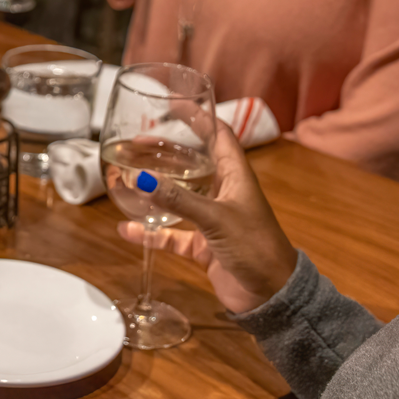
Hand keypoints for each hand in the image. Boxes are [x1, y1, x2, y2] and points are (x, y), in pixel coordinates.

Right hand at [111, 123, 298, 313]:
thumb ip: (178, 199)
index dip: (199, 116)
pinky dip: (151, 232)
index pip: (218, 135)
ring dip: (154, 189)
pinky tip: (127, 229)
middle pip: (192, 163)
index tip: (174, 103)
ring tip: (126, 177)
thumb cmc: (255, 247)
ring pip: (178, 197)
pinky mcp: (203, 245)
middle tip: (136, 142)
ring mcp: (212, 219)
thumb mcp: (216, 219)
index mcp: (236, 176)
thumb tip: (139, 178)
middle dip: (165, 152)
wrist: (272, 296)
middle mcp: (223, 193)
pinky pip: (171, 233)